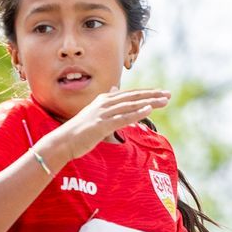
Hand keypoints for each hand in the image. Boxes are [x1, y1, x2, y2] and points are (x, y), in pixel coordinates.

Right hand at [54, 88, 171, 159]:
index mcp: (104, 100)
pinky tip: (148, 111)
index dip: (146, 93)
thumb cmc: (79, 130)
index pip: (129, 94)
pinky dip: (136, 114)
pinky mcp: (101, 125)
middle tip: (168, 94)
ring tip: (164, 101)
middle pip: (133, 97)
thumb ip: (106, 102)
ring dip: (148, 103)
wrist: (63, 141)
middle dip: (152, 95)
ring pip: (130, 106)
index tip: (160, 92)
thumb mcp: (94, 113)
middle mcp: (105, 103)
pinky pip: (122, 118)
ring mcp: (103, 114)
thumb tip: (114, 90)